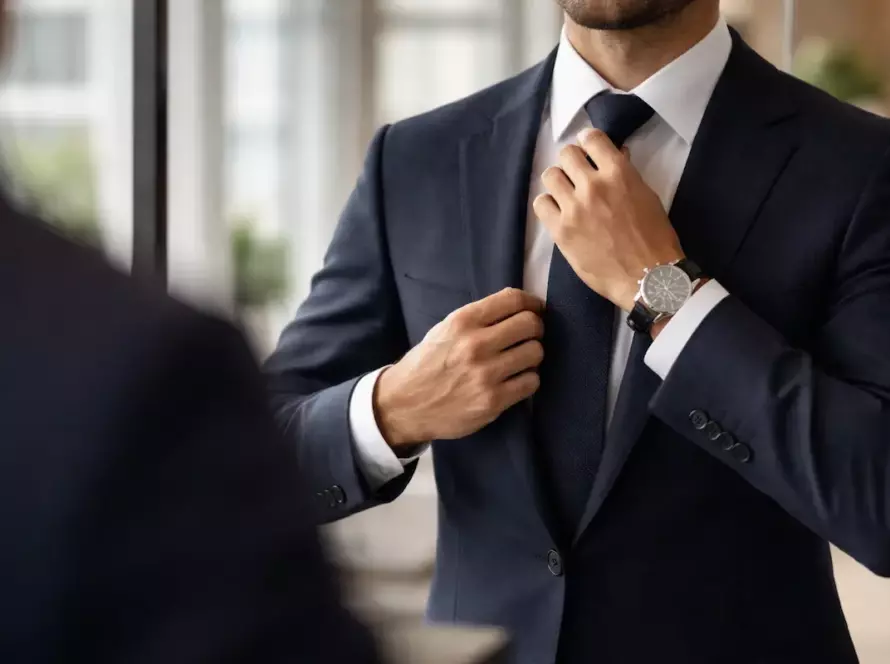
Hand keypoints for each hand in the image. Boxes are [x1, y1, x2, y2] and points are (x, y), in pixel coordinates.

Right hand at [374, 288, 543, 446]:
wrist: (404, 405)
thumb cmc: (426, 364)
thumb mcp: (444, 330)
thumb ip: (479, 318)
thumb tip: (520, 309)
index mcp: (462, 321)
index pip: (513, 300)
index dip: (531, 303)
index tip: (534, 310)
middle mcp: (475, 344)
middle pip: (530, 325)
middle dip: (535, 329)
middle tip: (528, 338)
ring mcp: (485, 374)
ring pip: (535, 353)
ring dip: (532, 356)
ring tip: (519, 361)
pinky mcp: (492, 401)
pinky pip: (531, 382)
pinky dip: (527, 380)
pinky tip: (515, 381)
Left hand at [533, 127, 683, 310]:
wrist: (647, 277)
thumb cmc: (654, 238)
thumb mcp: (647, 196)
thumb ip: (626, 174)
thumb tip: (615, 155)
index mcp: (618, 173)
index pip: (591, 139)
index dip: (587, 142)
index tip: (587, 150)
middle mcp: (593, 185)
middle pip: (566, 155)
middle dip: (573, 162)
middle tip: (577, 175)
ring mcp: (574, 208)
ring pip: (550, 176)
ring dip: (558, 181)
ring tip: (566, 194)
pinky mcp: (561, 230)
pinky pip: (541, 204)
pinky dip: (547, 204)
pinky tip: (558, 212)